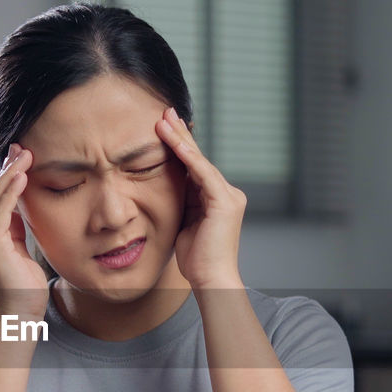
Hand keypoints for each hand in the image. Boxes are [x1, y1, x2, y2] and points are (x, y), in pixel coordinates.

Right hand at [0, 144, 48, 318]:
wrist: (22, 315)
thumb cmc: (26, 290)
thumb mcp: (22, 252)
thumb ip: (16, 229)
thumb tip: (18, 205)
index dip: (3, 180)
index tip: (14, 158)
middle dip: (6, 171)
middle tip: (20, 148)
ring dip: (11, 175)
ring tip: (25, 155)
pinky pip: (0, 212)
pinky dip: (11, 192)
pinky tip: (21, 175)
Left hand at [155, 106, 245, 288]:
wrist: (211, 279)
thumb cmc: (196, 259)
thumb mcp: (184, 223)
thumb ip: (182, 203)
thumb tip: (167, 187)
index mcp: (217, 198)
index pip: (195, 167)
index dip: (179, 147)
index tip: (163, 128)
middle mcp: (227, 192)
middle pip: (198, 159)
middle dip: (180, 135)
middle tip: (165, 112)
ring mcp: (229, 196)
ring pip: (199, 162)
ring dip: (180, 140)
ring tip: (163, 120)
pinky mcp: (225, 201)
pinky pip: (203, 174)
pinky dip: (188, 158)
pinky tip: (175, 143)